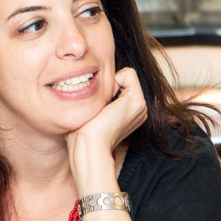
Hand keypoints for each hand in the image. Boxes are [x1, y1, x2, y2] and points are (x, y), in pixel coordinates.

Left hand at [66, 67, 147, 188]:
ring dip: (107, 87)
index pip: (118, 82)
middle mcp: (137, 109)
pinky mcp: (137, 102)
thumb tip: (80, 85)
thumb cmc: (80, 135)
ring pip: (124, 75)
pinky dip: (112, 82)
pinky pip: (128, 73)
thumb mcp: (87, 113)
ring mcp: (140, 106)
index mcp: (128, 112)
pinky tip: (105, 104)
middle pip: (121, 77)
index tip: (95, 108)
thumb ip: (93, 100)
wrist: (88, 148)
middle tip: (98, 109)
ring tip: (101, 109)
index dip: (103, 88)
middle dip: (106, 86)